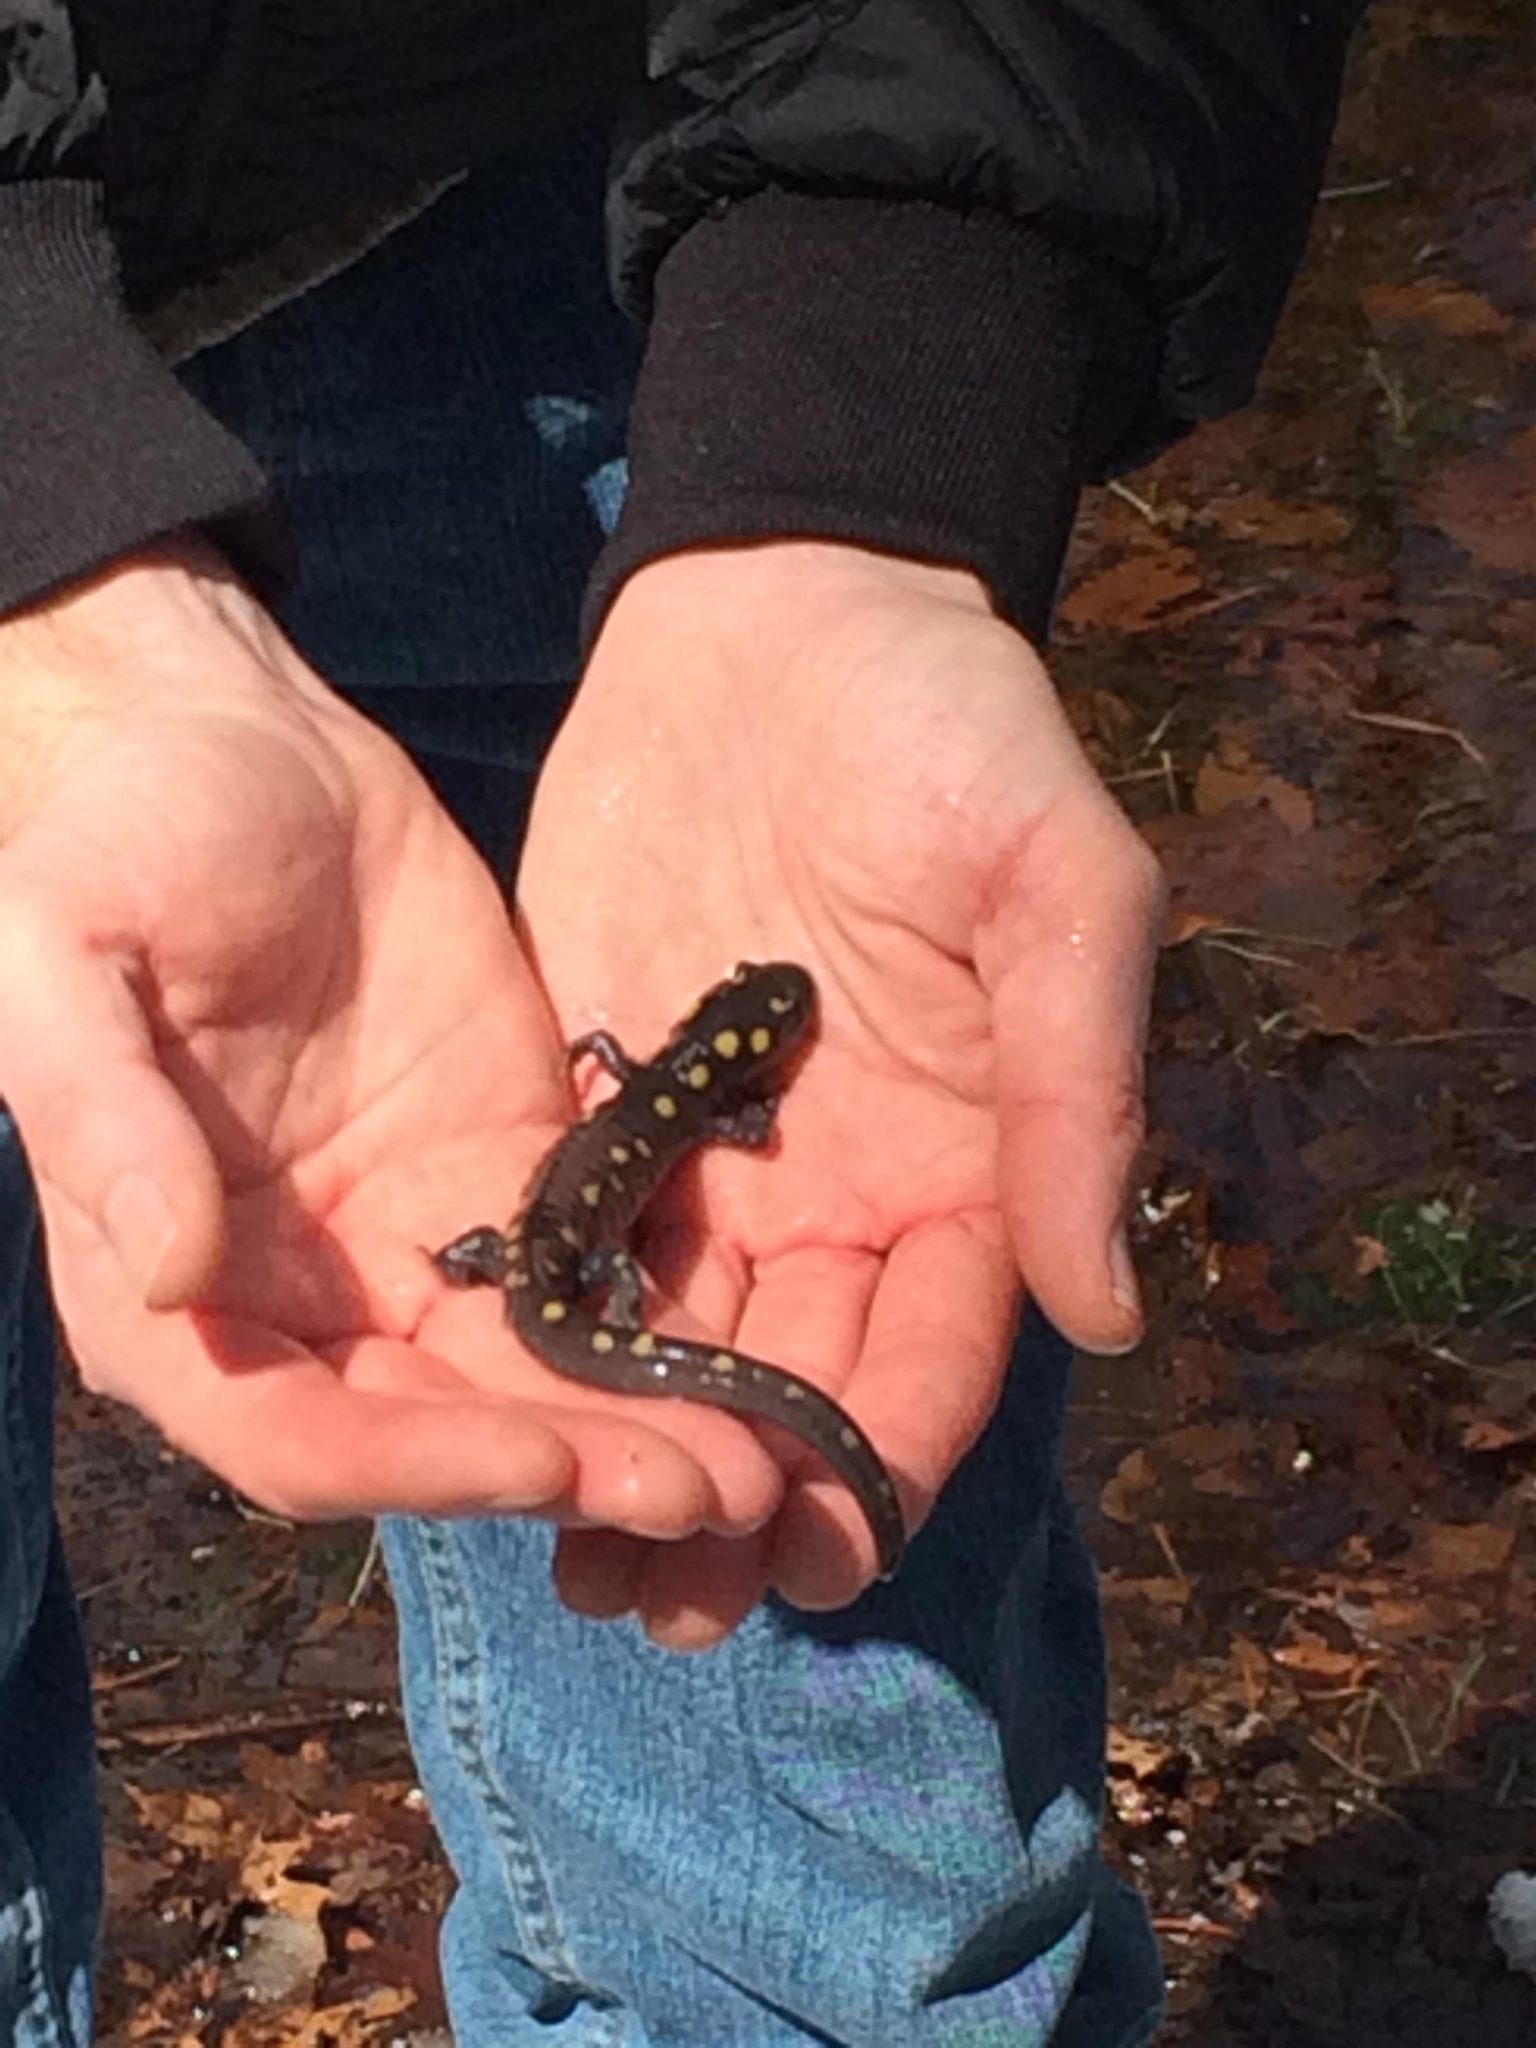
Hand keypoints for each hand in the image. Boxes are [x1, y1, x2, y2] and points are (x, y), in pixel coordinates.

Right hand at [0, 546, 783, 1539]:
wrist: (216, 734)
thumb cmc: (104, 841)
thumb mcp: (64, 962)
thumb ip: (111, 1125)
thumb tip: (177, 1275)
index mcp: (176, 1289)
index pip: (296, 1436)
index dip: (415, 1465)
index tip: (541, 1459)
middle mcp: (304, 1296)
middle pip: (443, 1429)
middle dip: (569, 1469)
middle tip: (712, 1492)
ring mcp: (414, 1232)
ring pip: (533, 1371)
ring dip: (638, 1422)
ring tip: (762, 1453)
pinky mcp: (507, 1159)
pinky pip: (590, 1264)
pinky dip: (660, 1316)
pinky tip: (751, 1339)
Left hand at [518, 542, 1164, 1644]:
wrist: (780, 616)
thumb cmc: (946, 732)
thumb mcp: (1054, 886)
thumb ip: (1075, 1088)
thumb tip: (1112, 1309)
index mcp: (966, 1163)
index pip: (935, 1357)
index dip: (881, 1463)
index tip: (809, 1549)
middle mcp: (846, 1191)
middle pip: (800, 1388)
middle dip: (741, 1506)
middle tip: (659, 1610)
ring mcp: (723, 1160)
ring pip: (687, 1353)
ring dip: (639, 1461)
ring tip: (573, 1573)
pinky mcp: (612, 1106)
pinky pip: (588, 1251)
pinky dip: (557, 1343)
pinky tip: (491, 1417)